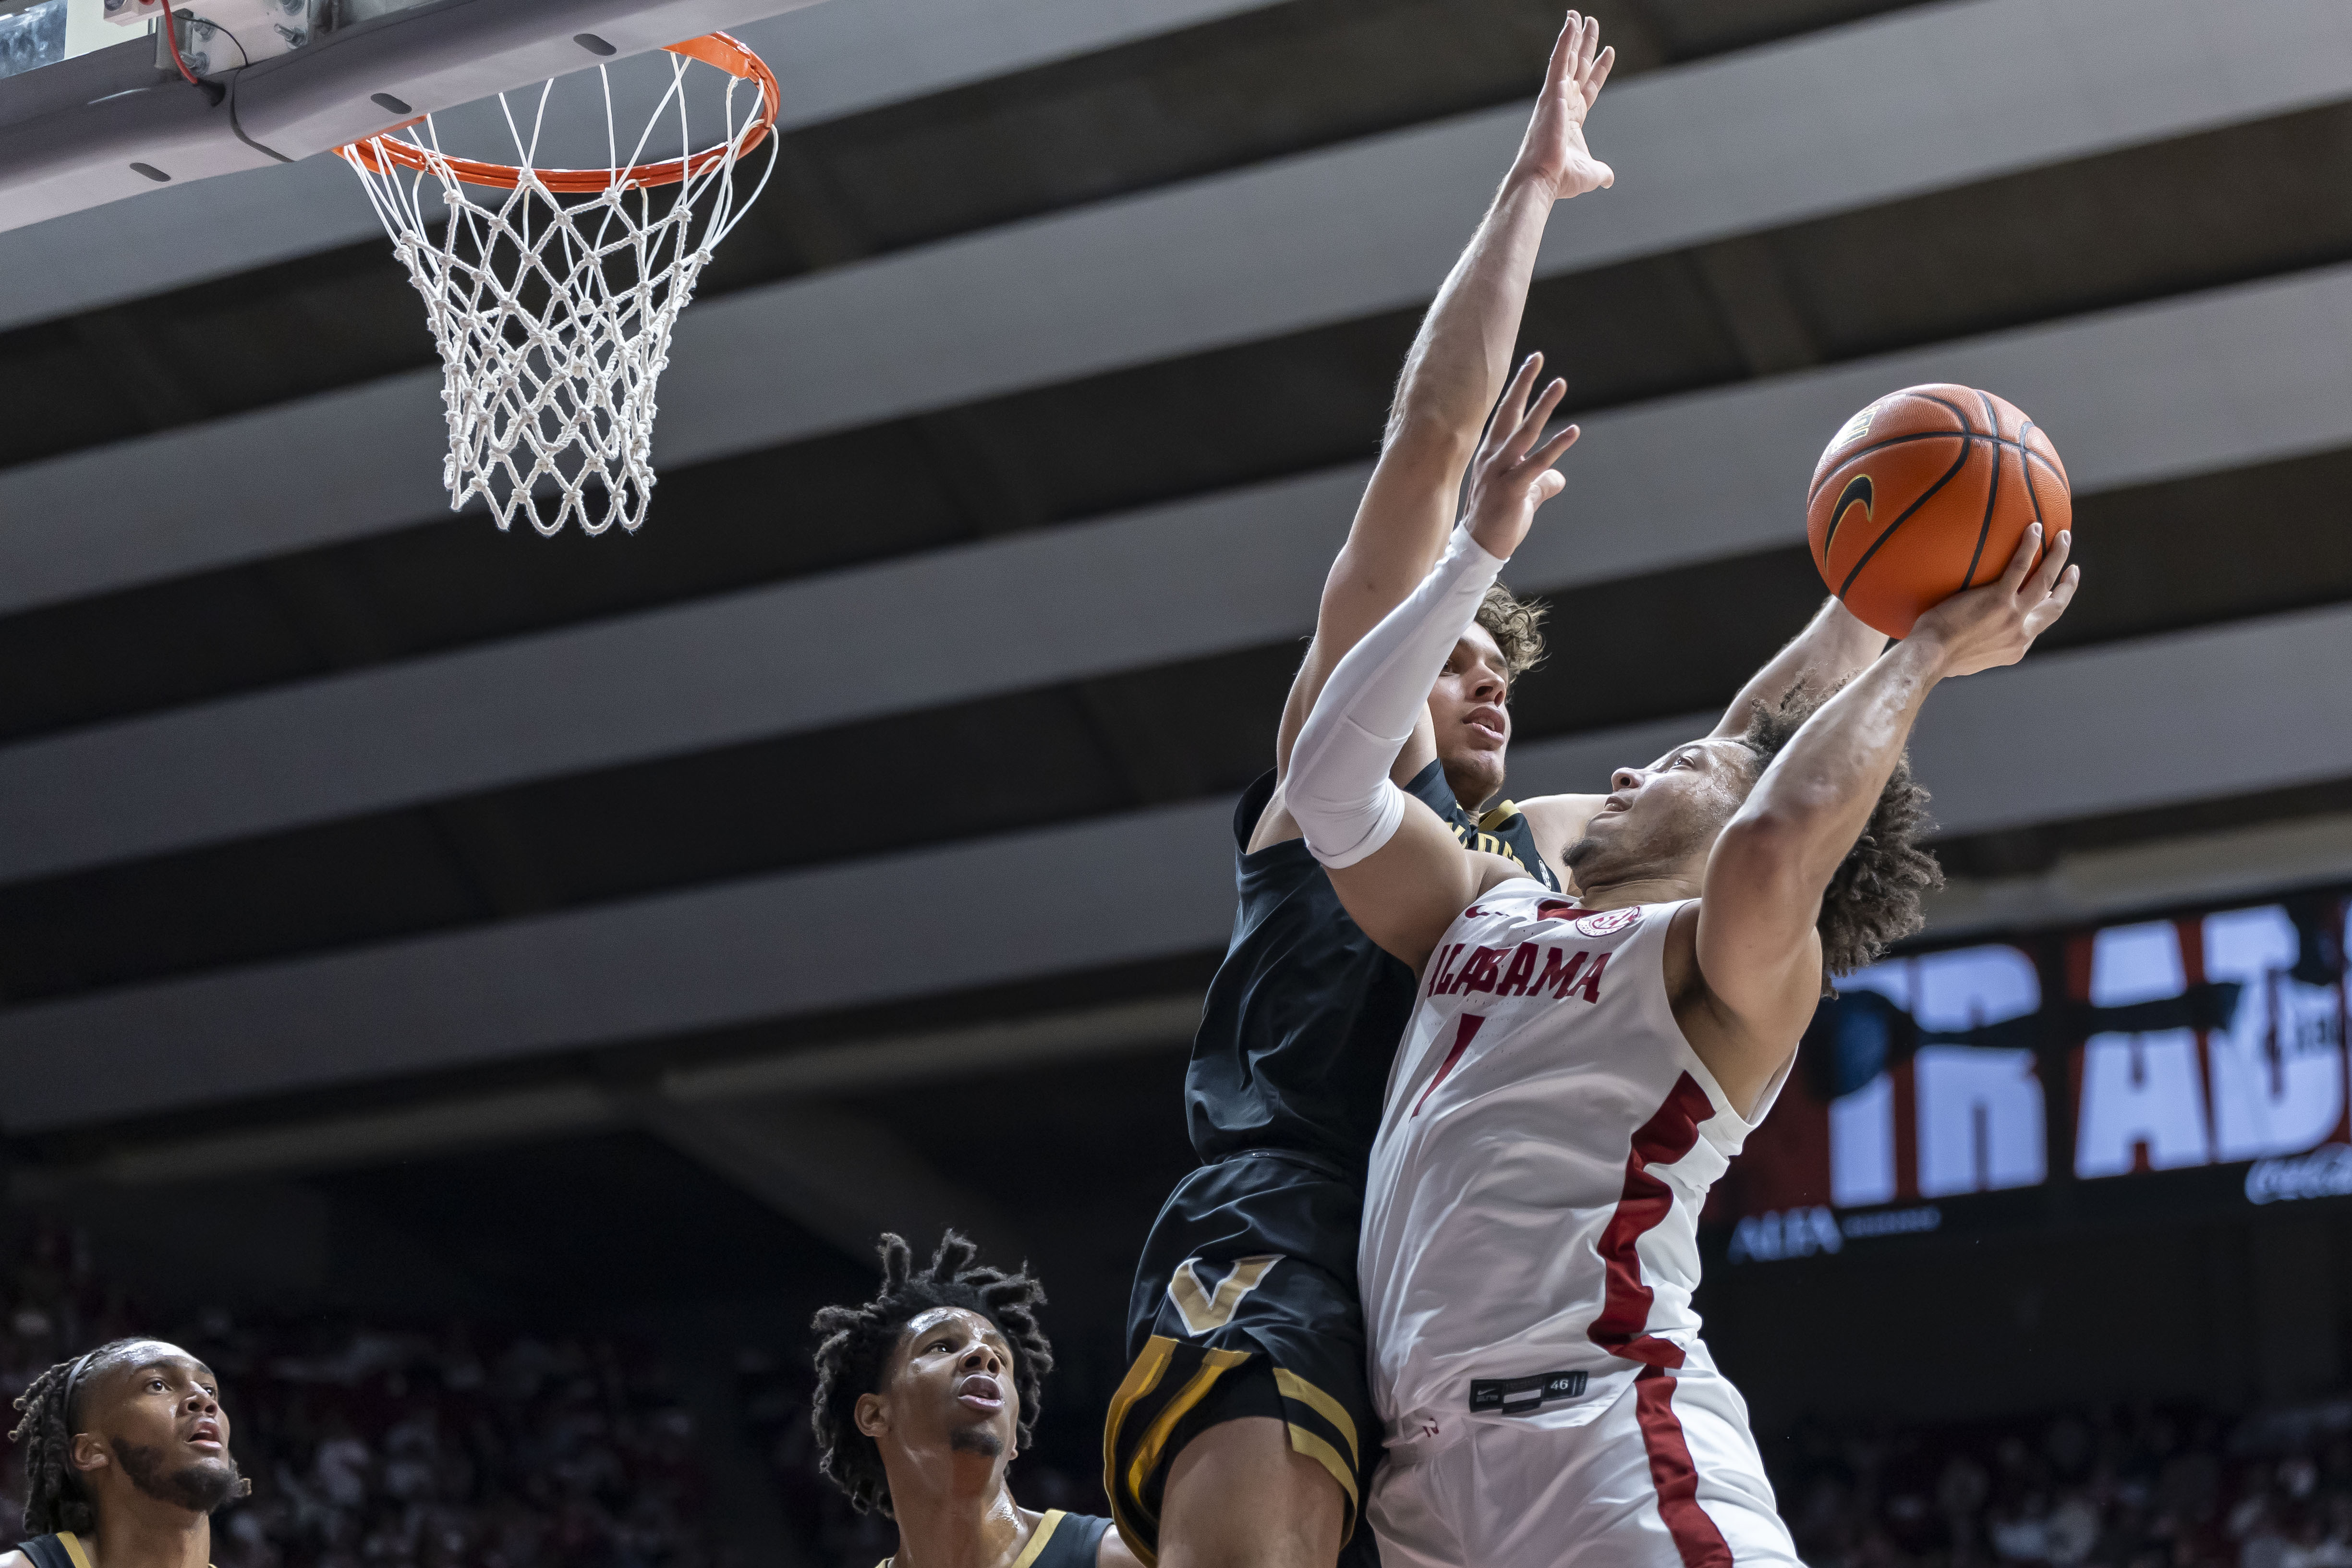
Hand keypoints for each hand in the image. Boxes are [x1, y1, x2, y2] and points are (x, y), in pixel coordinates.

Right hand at [1463, 353, 1580, 559]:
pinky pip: (1537, 463)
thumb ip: (1541, 483)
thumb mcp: (1522, 496)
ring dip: (1542, 406)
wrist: (1479, 550)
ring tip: (1559, 383)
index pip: (1504, 416)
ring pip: (1524, 432)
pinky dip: (1556, 446)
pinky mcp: (1513, 489)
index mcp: (1491, 455)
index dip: (1516, 390)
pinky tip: (1573, 431)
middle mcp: (1493, 458)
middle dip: (1523, 383)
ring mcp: (1501, 472)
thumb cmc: (1498, 522)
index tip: (1528, 366)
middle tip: (1536, 357)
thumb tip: (1558, 478)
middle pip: (1509, 413)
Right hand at [1514, 11, 1615, 199]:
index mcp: (1572, 118)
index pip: (1589, 87)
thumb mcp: (1591, 173)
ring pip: (1567, 58)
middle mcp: (1563, 102)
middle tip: (1592, 23)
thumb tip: (1608, 179)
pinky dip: (1565, 40)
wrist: (1543, 179)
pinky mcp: (1550, 91)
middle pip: (1578, 66)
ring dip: (1575, 36)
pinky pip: (1558, 59)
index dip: (1599, 69)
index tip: (1609, 51)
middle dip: (1586, 45)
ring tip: (1580, 15)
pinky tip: (1571, 21)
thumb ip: (1601, 171)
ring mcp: (1556, 95)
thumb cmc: (1561, 179)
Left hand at [1908, 524, 2079, 678]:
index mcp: (2015, 648)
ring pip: (2045, 579)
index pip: (2039, 625)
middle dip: (2068, 586)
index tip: (2050, 595)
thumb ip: (1978, 647)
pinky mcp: (1998, 598)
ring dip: (2058, 556)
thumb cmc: (1937, 658)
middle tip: (2072, 569)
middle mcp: (2021, 632)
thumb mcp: (1968, 660)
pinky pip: (2020, 566)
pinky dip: (2029, 546)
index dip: (2048, 608)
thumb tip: (1968, 638)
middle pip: (2056, 605)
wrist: (1931, 656)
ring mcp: (2013, 614)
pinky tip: (2033, 528)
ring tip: (2063, 536)